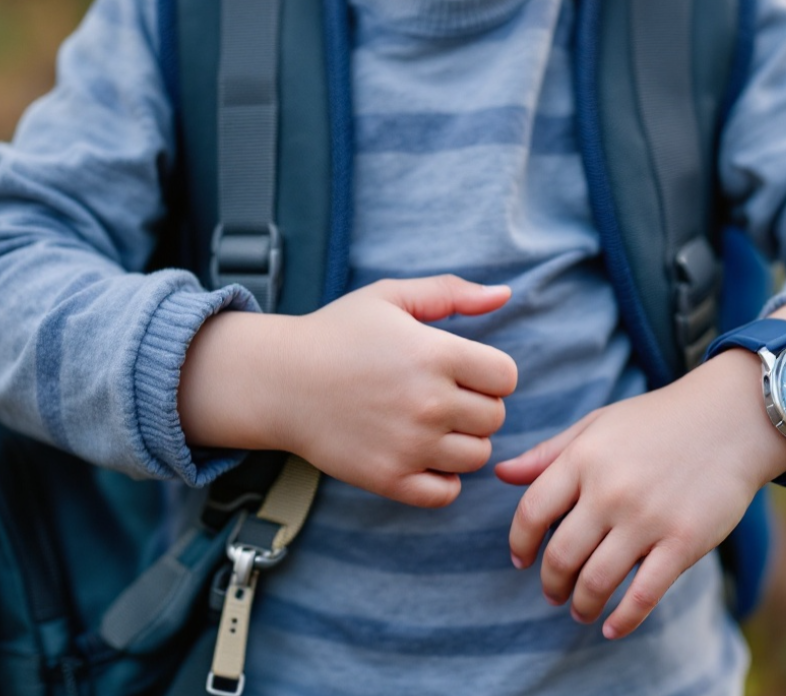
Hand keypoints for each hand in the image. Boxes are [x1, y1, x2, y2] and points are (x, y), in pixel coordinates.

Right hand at [180, 275, 518, 507]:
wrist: (279, 381)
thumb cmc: (339, 333)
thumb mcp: (392, 297)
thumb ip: (452, 292)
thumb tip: (506, 294)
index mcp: (437, 354)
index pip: (506, 377)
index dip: (490, 373)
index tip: (462, 370)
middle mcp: (429, 402)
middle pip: (495, 418)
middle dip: (476, 406)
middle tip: (442, 396)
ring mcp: (410, 445)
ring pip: (477, 456)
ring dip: (462, 442)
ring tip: (431, 424)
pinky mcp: (388, 478)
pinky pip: (446, 493)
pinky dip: (442, 480)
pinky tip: (423, 456)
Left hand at [495, 349, 785, 639]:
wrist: (732, 418)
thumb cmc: (658, 420)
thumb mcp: (598, 424)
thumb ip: (549, 452)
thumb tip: (501, 474)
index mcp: (583, 459)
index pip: (531, 512)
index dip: (519, 542)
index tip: (520, 560)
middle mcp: (609, 490)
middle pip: (561, 555)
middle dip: (551, 583)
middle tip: (552, 593)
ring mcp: (647, 518)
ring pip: (597, 580)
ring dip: (581, 603)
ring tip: (579, 610)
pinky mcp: (684, 542)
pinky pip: (644, 594)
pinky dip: (622, 619)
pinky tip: (611, 627)